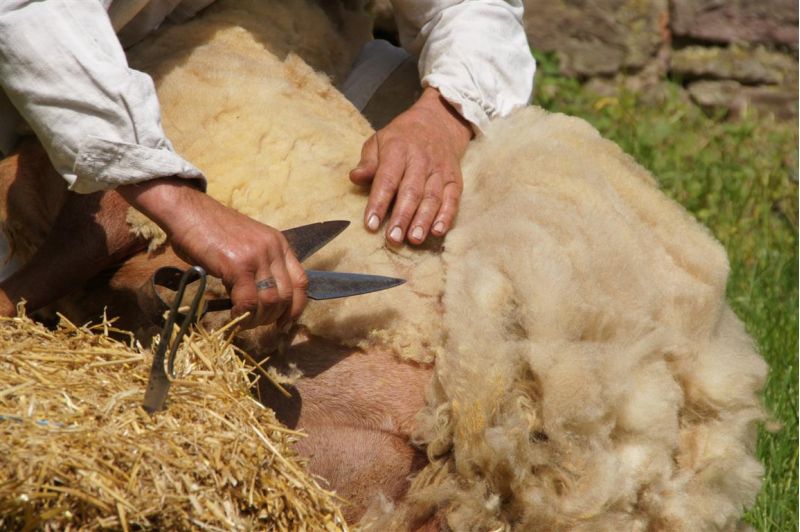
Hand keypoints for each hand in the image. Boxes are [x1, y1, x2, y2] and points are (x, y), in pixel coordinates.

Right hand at [119, 179, 307, 328]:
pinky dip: (242, 315)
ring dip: (257, 319)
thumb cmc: (209, 230)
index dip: (296, 307)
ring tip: (243, 322)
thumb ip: (259, 267)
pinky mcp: (238, 264)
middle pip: (287, 296)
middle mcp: (273, 248)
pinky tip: (233, 316)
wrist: (186, 210)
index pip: (301, 282)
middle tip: (256, 324)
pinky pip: (248, 301)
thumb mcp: (246, 245)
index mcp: (278, 243)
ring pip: (270, 302)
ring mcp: (257, 256)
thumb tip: (261, 300)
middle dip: (273, 318)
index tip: (285, 323)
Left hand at [350, 87, 472, 244]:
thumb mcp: (379, 141)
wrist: (438, 122)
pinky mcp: (454, 178)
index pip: (387, 179)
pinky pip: (452, 199)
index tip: (371, 225)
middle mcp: (420, 160)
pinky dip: (446, 216)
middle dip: (402, 216)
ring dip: (423, 220)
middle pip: (411, 191)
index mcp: (397, 150)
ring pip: (432, 197)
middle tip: (393, 238)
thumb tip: (355, 177)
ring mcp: (439, 170)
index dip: (378, 202)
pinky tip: (438, 231)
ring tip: (414, 239)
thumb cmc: (402, 138)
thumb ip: (368, 162)